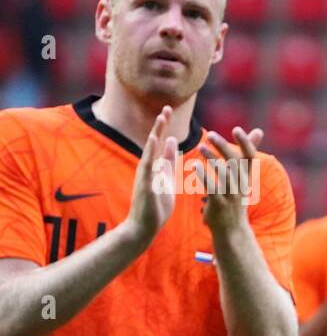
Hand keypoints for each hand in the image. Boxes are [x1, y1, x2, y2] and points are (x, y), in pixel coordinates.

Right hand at [125, 106, 176, 245]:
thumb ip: (169, 163)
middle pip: (154, 143)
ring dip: (155, 135)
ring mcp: (146, 177)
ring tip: (161, 119)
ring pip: (150, 152)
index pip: (161, 144)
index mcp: (156, 168)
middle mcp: (149, 169)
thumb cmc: (156, 207)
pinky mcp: (146, 185)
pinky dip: (151, 154)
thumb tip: (173, 143)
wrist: (144, 228)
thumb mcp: (167, 181)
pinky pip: (148, 168)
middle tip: (167, 107)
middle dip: (160, 125)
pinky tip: (153, 142)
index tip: (169, 110)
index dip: (165, 127)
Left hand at [199, 126, 262, 235]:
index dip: (245, 142)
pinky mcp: (219, 204)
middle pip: (235, 162)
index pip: (251, 157)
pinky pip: (212, 188)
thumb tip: (259, 131)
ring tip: (201, 147)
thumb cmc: (235, 199)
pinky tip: (195, 166)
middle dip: (223, 147)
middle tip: (211, 135)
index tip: (236, 129)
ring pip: (223, 174)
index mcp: (247, 177)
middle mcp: (241, 185)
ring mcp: (231, 195)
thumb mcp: (243, 177)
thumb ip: (246, 154)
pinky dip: (203, 176)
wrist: (232, 231)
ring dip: (212, 159)